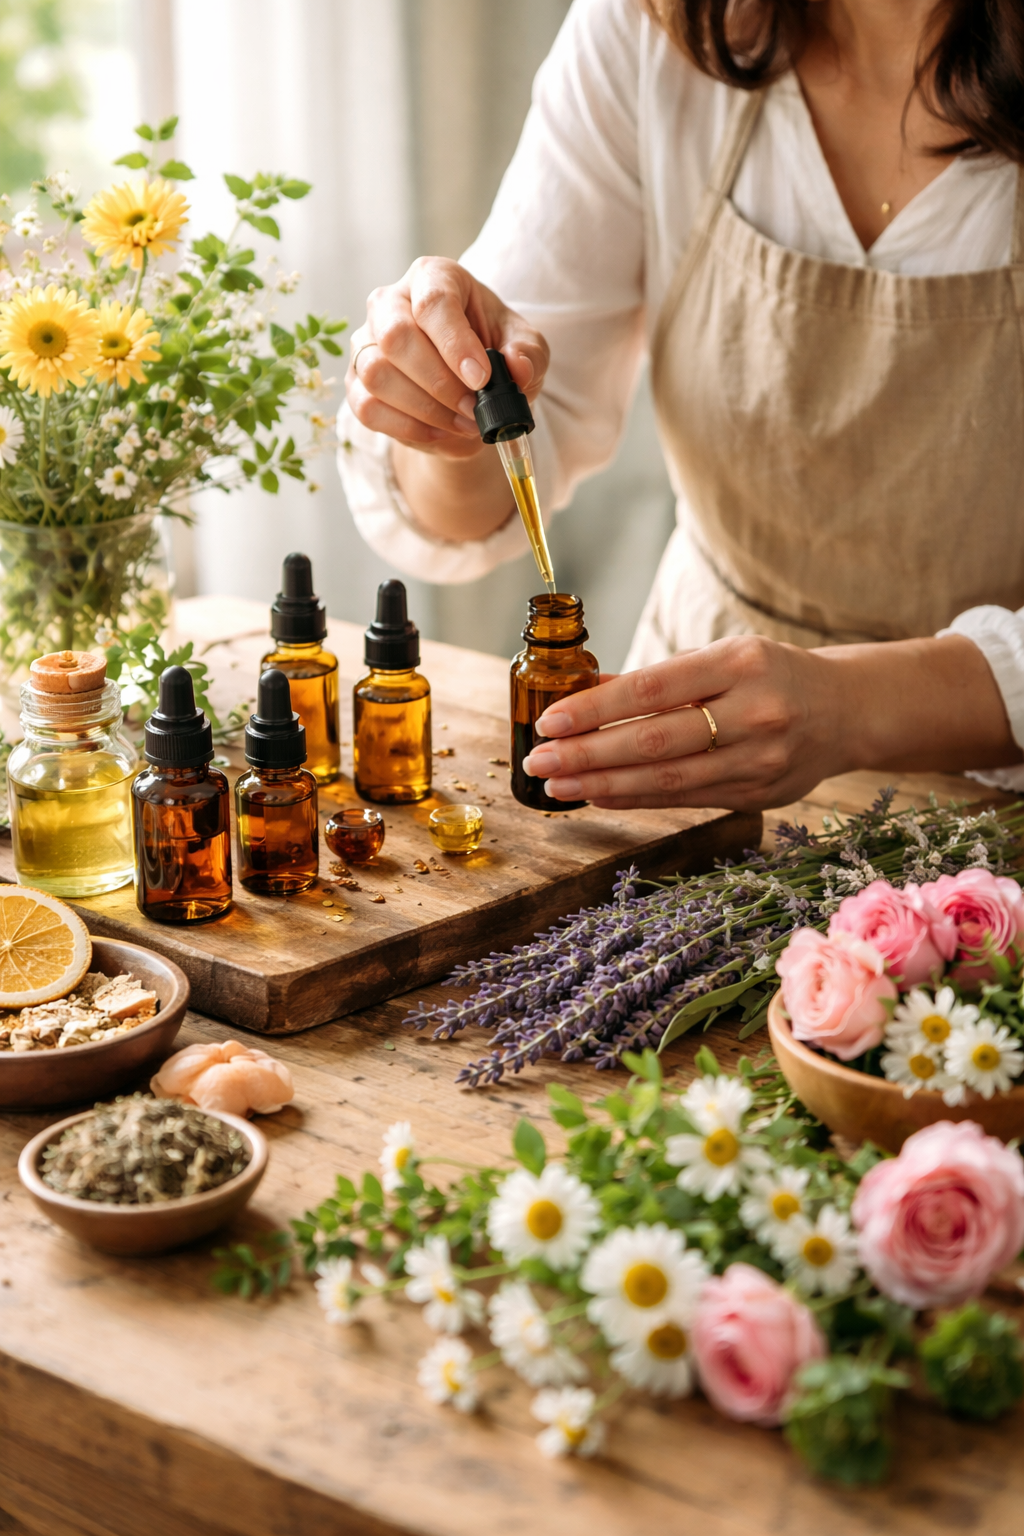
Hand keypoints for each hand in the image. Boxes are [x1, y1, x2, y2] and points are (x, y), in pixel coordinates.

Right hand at [346, 257, 548, 458]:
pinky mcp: (356, 381)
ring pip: (376, 374)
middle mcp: (390, 302)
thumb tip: (518, 368)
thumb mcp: (524, 347)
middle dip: (439, 383)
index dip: (456, 344)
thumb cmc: (492, 351)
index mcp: (433, 277)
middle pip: (396, 337)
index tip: (481, 379)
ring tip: (463, 422)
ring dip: (424, 408)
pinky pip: (367, 407)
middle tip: (474, 409)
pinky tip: (438, 431)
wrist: (467, 385)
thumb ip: (528, 353)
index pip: (434, 302)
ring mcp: (366, 342)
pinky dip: (407, 427)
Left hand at [521, 638, 837, 811]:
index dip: (594, 710)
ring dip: (602, 785)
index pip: (651, 690)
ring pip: (666, 779)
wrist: (847, 712)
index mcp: (740, 663)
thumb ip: (658, 679)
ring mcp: (760, 759)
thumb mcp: (723, 658)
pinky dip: (636, 798)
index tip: (550, 722)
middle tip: (539, 761)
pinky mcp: (759, 795)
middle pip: (653, 741)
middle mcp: (754, 712)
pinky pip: (685, 799)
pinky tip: (599, 794)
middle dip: (587, 755)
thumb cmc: (773, 675)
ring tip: (558, 785)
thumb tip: (582, 693)